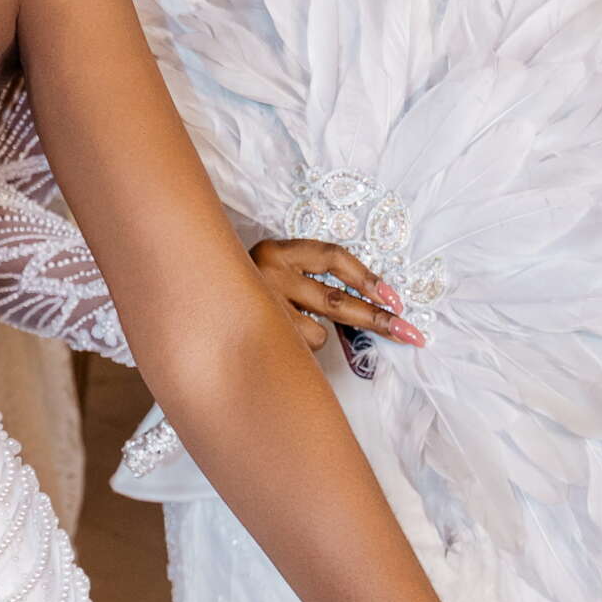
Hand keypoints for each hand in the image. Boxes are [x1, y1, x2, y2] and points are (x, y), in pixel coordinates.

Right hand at [249, 238, 423, 352]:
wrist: (192, 298)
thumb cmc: (245, 288)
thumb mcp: (277, 272)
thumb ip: (312, 281)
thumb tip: (371, 304)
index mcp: (278, 251)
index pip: (333, 257)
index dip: (367, 278)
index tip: (394, 299)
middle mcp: (268, 274)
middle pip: (336, 301)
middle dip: (377, 319)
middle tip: (409, 333)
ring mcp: (261, 307)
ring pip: (316, 333)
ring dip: (317, 339)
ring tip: (292, 330)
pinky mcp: (257, 335)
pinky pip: (298, 350)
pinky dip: (299, 349)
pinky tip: (279, 340)